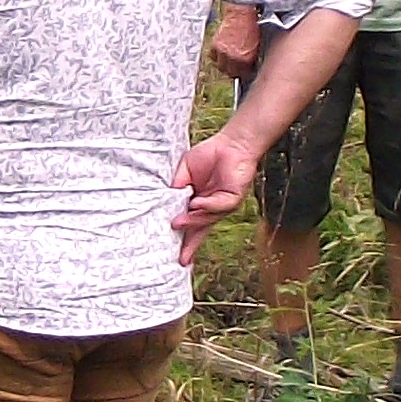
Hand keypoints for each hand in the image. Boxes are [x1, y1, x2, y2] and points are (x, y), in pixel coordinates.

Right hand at [168, 130, 263, 262]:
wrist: (232, 144)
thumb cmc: (209, 155)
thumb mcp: (184, 170)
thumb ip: (177, 185)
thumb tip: (166, 199)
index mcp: (198, 203)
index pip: (190, 225)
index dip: (184, 239)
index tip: (175, 255)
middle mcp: (211, 208)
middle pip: (200, 230)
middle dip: (190, 245)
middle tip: (180, 257)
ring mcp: (222, 205)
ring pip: (207, 219)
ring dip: (192, 221)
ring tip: (176, 223)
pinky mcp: (233, 199)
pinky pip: (219, 206)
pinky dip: (207, 206)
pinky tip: (195, 203)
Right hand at [208, 3, 262, 80]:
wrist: (241, 14)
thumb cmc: (251, 27)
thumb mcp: (256, 46)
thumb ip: (251, 59)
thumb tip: (248, 67)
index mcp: (245, 59)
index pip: (243, 75)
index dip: (244, 73)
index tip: (244, 71)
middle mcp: (233, 57)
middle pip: (230, 73)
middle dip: (234, 71)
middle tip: (237, 67)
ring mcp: (222, 52)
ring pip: (220, 67)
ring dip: (224, 65)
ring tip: (229, 61)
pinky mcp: (215, 45)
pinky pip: (213, 57)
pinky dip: (216, 56)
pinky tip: (222, 53)